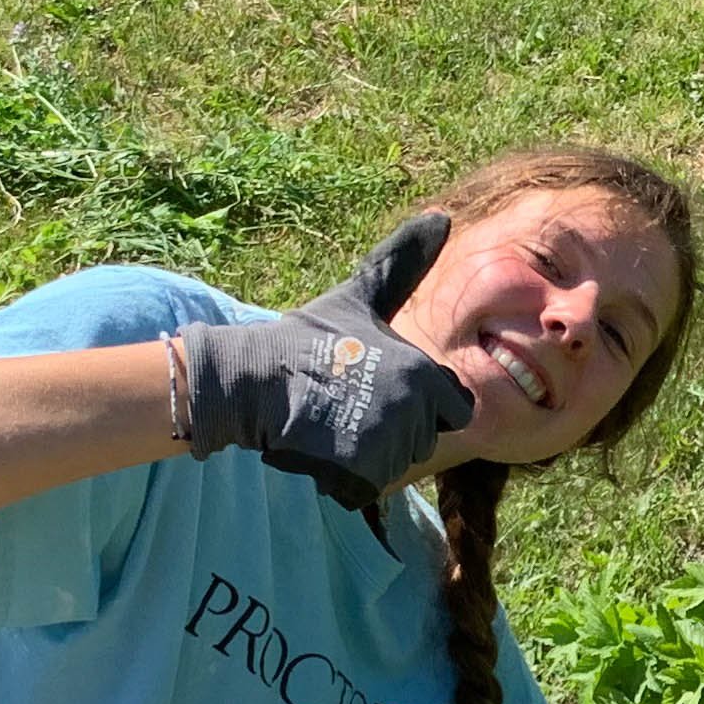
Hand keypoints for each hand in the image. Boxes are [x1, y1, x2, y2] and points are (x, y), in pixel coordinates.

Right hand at [178, 212, 475, 511]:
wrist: (251, 376)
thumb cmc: (307, 338)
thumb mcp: (361, 297)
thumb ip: (403, 264)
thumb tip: (442, 215)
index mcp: (423, 371)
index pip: (453, 408)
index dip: (420, 403)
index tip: (379, 388)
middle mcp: (413, 408)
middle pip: (423, 440)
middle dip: (393, 431)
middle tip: (349, 405)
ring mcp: (386, 442)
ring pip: (394, 466)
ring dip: (365, 455)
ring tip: (331, 423)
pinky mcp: (356, 472)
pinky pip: (362, 488)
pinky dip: (341, 478)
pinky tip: (319, 447)